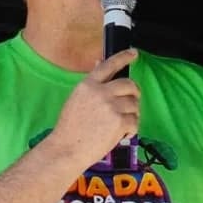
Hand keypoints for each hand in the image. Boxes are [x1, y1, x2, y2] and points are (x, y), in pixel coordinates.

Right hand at [48, 49, 140, 166]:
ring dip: (131, 114)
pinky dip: (131, 129)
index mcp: (88, 85)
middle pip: (129, 84)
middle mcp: (101, 92)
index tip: (134, 53)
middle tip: (131, 103)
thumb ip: (91, 84)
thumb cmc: (69, 128)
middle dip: (134, 93)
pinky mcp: (120, 121)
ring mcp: (112, 106)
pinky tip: (120, 135)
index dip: (123, 57)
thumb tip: (100, 64)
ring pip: (134, 104)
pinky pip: (135, 121)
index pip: (109, 65)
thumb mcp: (76, 100)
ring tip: (119, 125)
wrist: (67, 149)